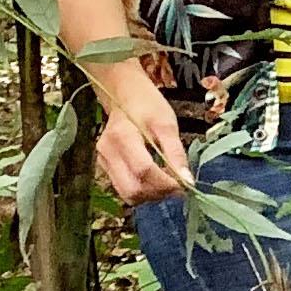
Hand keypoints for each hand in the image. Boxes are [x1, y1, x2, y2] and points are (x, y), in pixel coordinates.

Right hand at [92, 66, 192, 205]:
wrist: (124, 94)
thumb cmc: (147, 105)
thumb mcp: (167, 124)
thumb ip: (176, 153)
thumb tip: (187, 180)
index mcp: (122, 137)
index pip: (144, 171)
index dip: (166, 183)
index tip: (184, 184)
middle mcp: (107, 152)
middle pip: (133, 189)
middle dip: (158, 193)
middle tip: (178, 187)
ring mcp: (103, 160)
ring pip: (127, 193)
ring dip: (150, 195)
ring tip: (168, 183)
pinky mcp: (105, 166)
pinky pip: (124, 188)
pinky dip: (142, 190)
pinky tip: (155, 179)